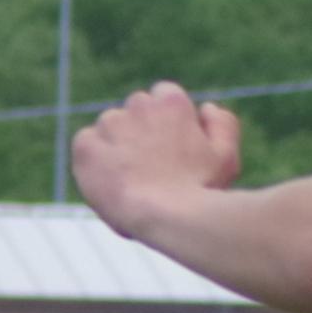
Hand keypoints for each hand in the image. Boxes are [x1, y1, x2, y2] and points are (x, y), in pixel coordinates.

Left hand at [72, 82, 244, 232]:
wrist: (166, 216)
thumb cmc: (200, 189)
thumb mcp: (226, 156)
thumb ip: (222, 124)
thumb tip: (205, 108)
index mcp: (171, 101)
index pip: (163, 96)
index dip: (166, 123)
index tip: (169, 147)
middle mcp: (138, 105)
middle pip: (135, 110)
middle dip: (141, 131)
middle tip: (150, 166)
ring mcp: (109, 124)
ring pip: (109, 127)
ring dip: (117, 144)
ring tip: (132, 178)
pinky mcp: (85, 146)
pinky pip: (85, 144)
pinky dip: (93, 160)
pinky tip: (110, 180)